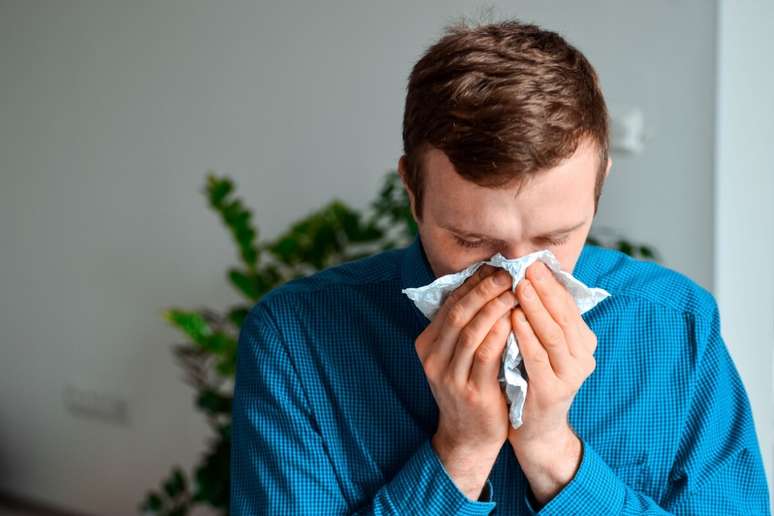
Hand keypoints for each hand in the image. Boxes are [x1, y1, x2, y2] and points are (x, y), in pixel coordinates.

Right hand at [415, 264, 516, 499]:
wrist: (468, 437)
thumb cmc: (468, 389)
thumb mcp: (454, 357)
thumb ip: (463, 328)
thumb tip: (484, 285)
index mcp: (427, 345)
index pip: (449, 304)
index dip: (472, 283)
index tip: (493, 267)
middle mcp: (433, 358)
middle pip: (458, 312)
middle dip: (484, 289)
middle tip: (507, 273)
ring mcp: (450, 376)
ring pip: (471, 330)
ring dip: (494, 306)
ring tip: (515, 290)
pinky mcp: (471, 390)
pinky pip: (486, 354)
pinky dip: (500, 332)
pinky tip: (514, 318)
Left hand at [507, 261, 596, 502]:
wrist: (536, 429)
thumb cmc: (532, 379)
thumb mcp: (542, 346)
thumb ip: (541, 318)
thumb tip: (527, 276)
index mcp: (582, 341)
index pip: (568, 304)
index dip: (551, 282)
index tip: (532, 261)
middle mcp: (583, 357)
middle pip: (563, 315)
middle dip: (544, 288)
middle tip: (526, 267)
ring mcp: (571, 375)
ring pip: (553, 334)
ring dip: (535, 307)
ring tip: (519, 286)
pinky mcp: (553, 391)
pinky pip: (538, 358)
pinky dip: (526, 336)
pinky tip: (513, 319)